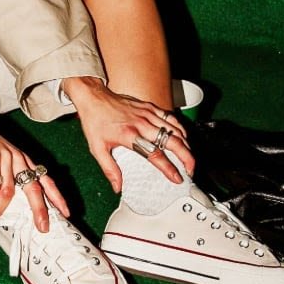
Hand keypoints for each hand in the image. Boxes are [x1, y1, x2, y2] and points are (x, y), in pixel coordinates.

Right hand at [0, 112, 68, 232]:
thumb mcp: (2, 159)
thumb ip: (9, 176)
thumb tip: (11, 203)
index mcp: (24, 161)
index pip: (45, 180)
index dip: (57, 197)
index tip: (66, 213)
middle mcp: (18, 159)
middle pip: (34, 187)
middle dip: (40, 210)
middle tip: (42, 227)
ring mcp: (6, 157)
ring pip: (10, 191)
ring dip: (0, 208)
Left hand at [61, 76, 194, 192]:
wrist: (93, 97)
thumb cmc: (95, 120)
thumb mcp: (96, 148)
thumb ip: (109, 169)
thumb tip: (117, 186)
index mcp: (129, 135)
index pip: (155, 154)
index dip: (169, 168)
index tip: (177, 178)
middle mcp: (141, 124)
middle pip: (172, 141)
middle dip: (187, 157)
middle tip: (191, 170)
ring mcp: (147, 113)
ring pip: (175, 129)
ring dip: (186, 144)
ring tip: (189, 157)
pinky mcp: (149, 106)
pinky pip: (170, 117)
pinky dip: (180, 128)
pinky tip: (183, 137)